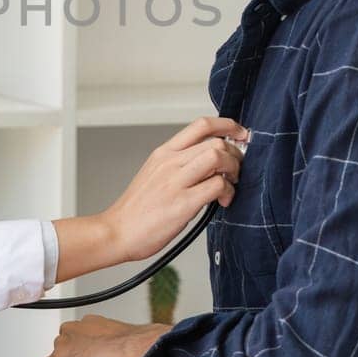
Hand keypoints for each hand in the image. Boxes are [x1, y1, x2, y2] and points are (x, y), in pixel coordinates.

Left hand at [32, 315, 168, 356]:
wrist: (134, 351)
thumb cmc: (138, 346)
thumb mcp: (131, 337)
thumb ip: (128, 339)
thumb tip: (146, 344)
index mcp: (91, 321)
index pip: (79, 333)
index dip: (84, 347)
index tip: (91, 355)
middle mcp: (74, 327)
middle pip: (63, 342)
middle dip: (71, 354)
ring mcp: (64, 344)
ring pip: (56, 355)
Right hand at [100, 116, 246, 263]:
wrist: (117, 231)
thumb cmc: (137, 209)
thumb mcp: (154, 174)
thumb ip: (179, 164)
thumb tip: (211, 162)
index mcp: (163, 152)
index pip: (201, 125)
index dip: (227, 125)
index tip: (240, 133)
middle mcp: (170, 162)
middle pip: (215, 141)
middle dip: (235, 153)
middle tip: (236, 168)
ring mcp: (176, 182)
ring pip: (217, 157)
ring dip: (233, 169)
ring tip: (231, 183)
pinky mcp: (183, 203)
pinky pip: (217, 185)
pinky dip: (229, 191)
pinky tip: (224, 200)